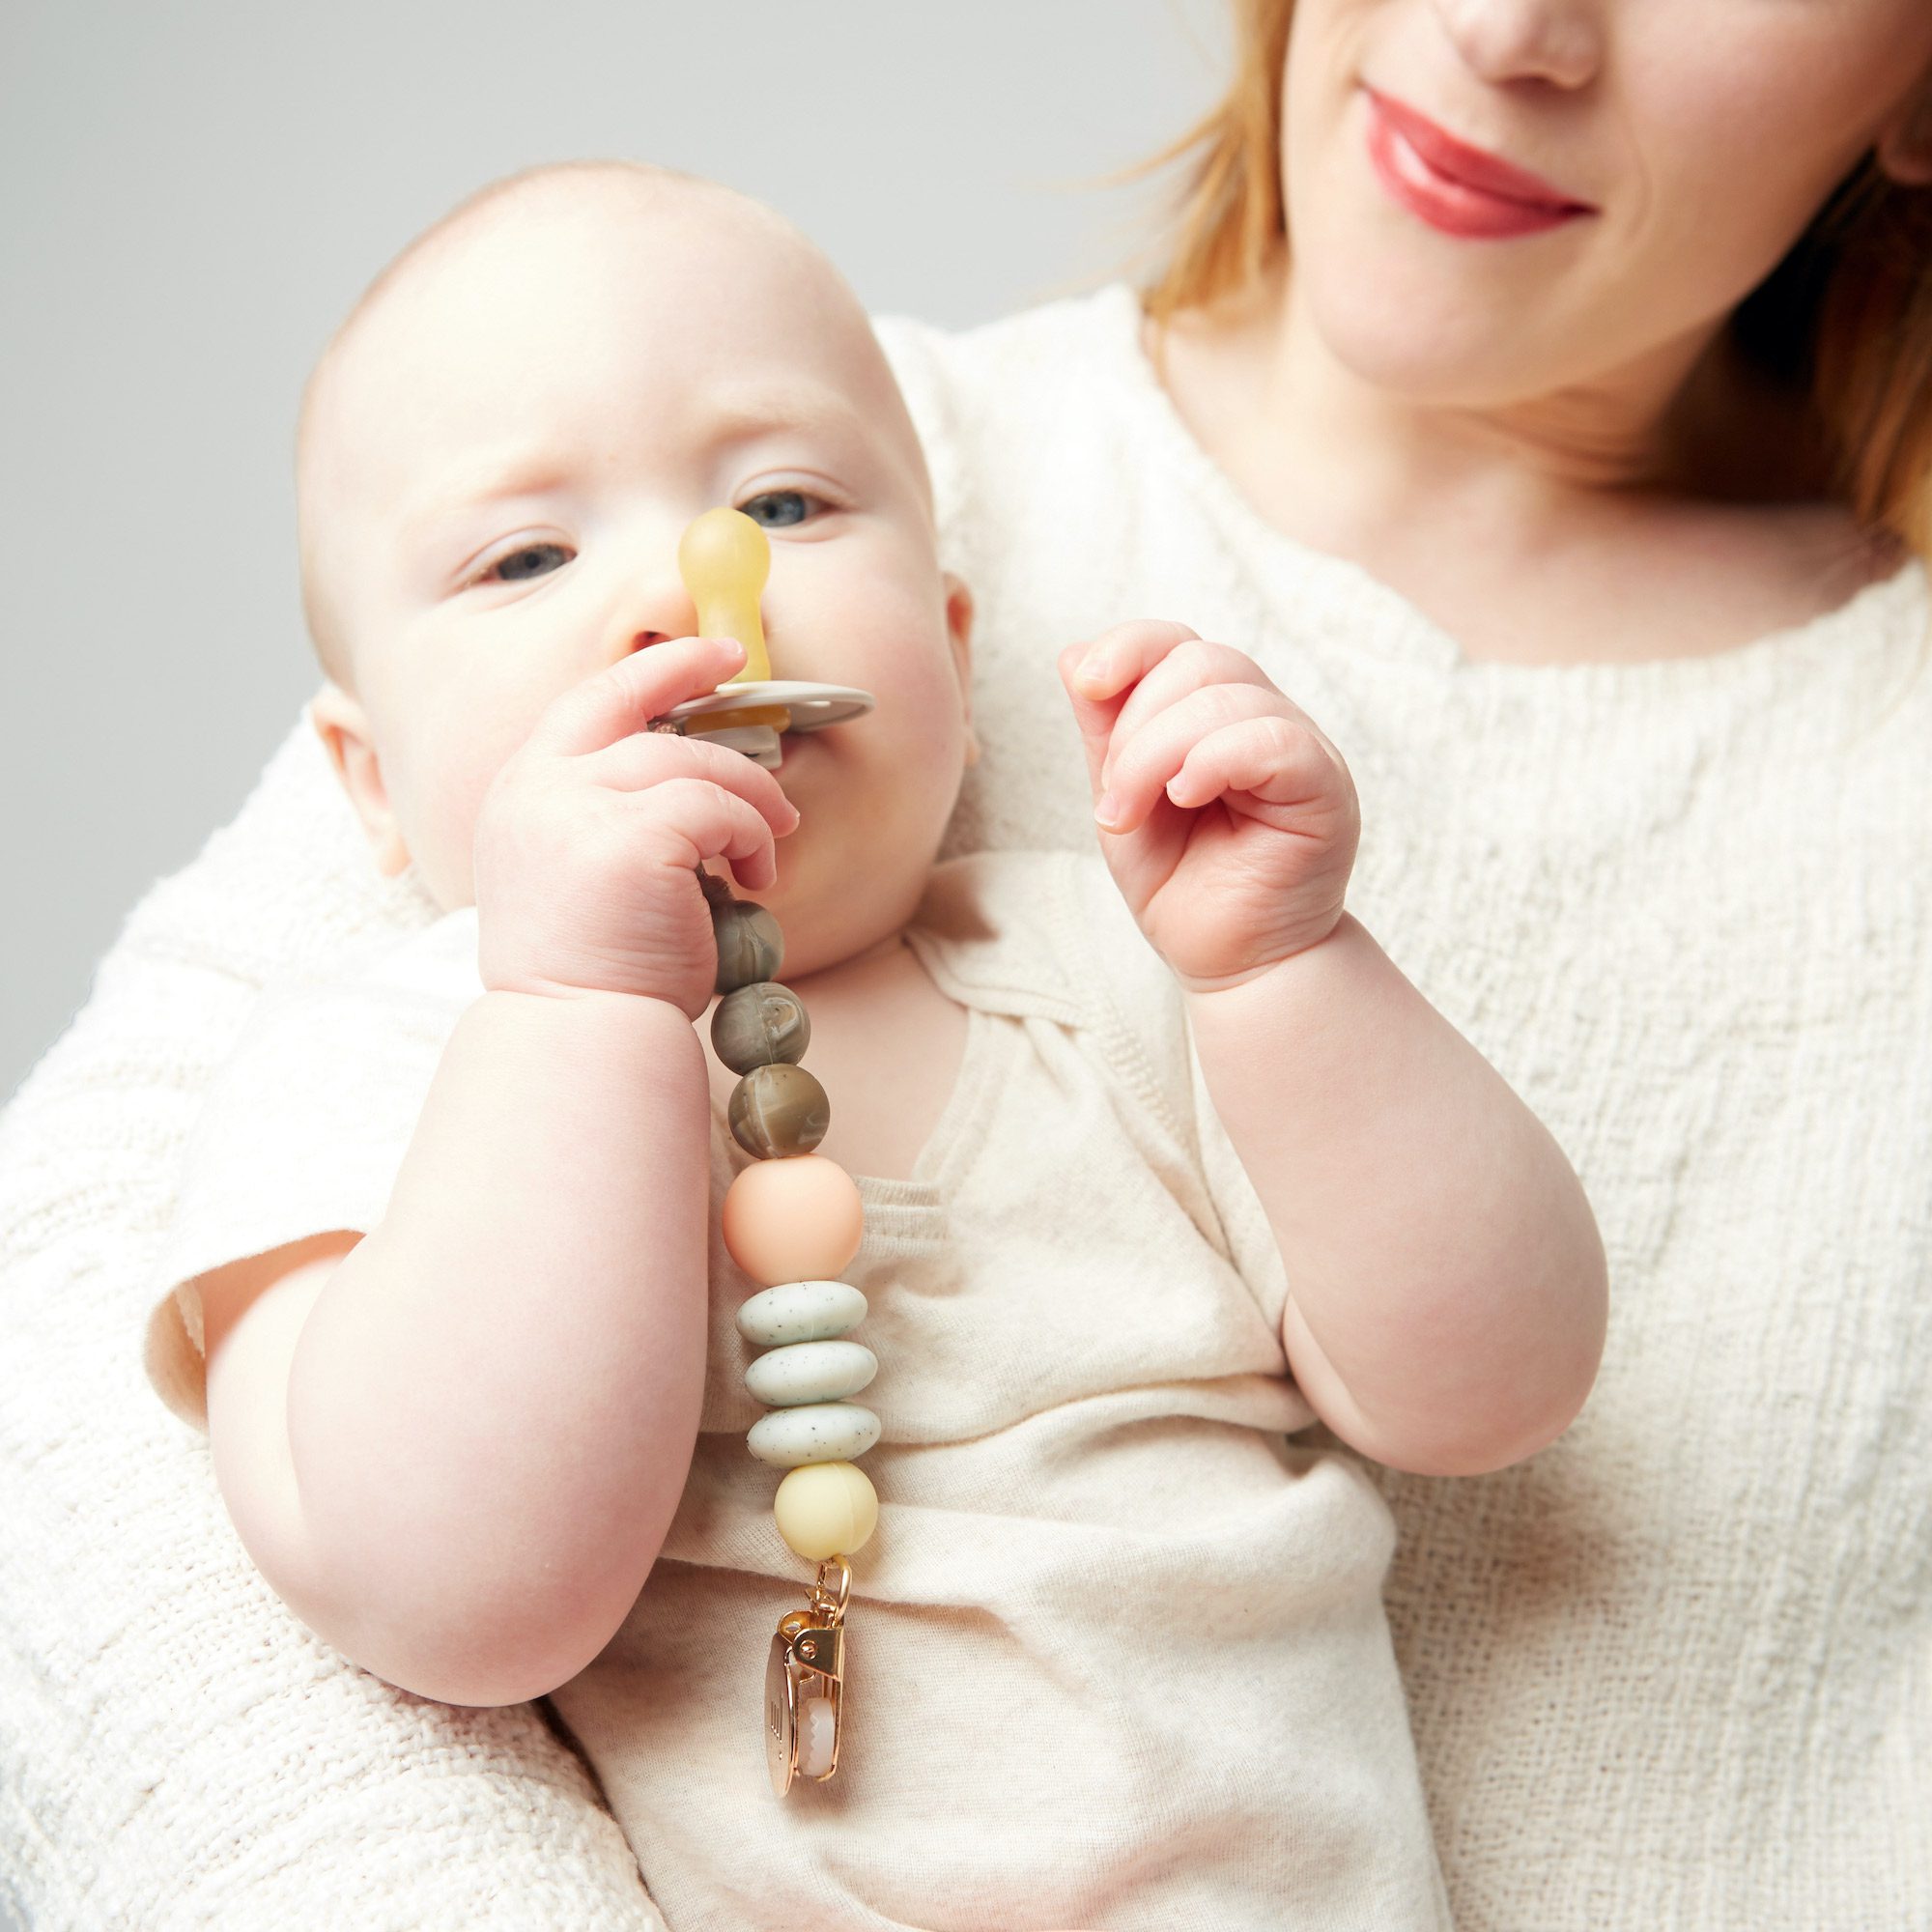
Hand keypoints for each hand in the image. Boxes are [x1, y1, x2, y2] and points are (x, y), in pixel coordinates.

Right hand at [474, 636, 800, 1015]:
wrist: (579, 1040)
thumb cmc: (595, 977)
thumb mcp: (580, 875)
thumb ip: (607, 818)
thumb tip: (687, 779)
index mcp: (520, 797)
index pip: (586, 704)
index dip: (652, 673)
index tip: (707, 656)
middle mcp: (537, 791)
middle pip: (633, 708)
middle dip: (696, 678)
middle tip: (749, 675)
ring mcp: (576, 808)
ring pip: (690, 761)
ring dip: (747, 798)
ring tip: (766, 850)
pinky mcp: (630, 838)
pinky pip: (717, 807)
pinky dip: (749, 835)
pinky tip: (753, 881)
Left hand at [1057, 620, 1358, 991]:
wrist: (1231, 963)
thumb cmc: (1180, 885)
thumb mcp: (1121, 800)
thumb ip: (1104, 732)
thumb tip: (1074, 656)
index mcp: (1214, 714)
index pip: (1176, 642)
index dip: (1127, 646)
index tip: (1086, 686)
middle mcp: (1263, 718)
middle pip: (1198, 661)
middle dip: (1134, 725)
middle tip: (1114, 799)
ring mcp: (1301, 748)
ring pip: (1227, 696)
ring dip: (1157, 753)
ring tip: (1134, 815)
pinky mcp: (1325, 786)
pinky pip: (1274, 739)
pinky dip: (1214, 760)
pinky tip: (1186, 798)